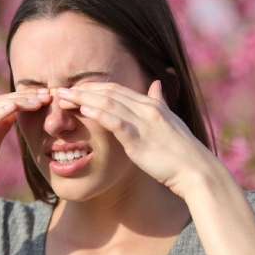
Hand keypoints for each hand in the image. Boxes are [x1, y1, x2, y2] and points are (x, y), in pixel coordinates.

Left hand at [56, 80, 219, 197]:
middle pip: (108, 92)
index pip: (116, 89)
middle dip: (81, 90)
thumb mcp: (170, 121)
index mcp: (151, 105)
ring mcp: (144, 123)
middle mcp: (147, 109)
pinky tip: (83, 110)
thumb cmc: (182, 151)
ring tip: (62, 98)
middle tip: (58, 90)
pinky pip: (116, 122)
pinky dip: (99, 113)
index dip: (93, 87)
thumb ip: (160, 102)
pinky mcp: (139, 139)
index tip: (73, 88)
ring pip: (109, 103)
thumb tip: (156, 83)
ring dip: (83, 98)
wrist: (196, 171)